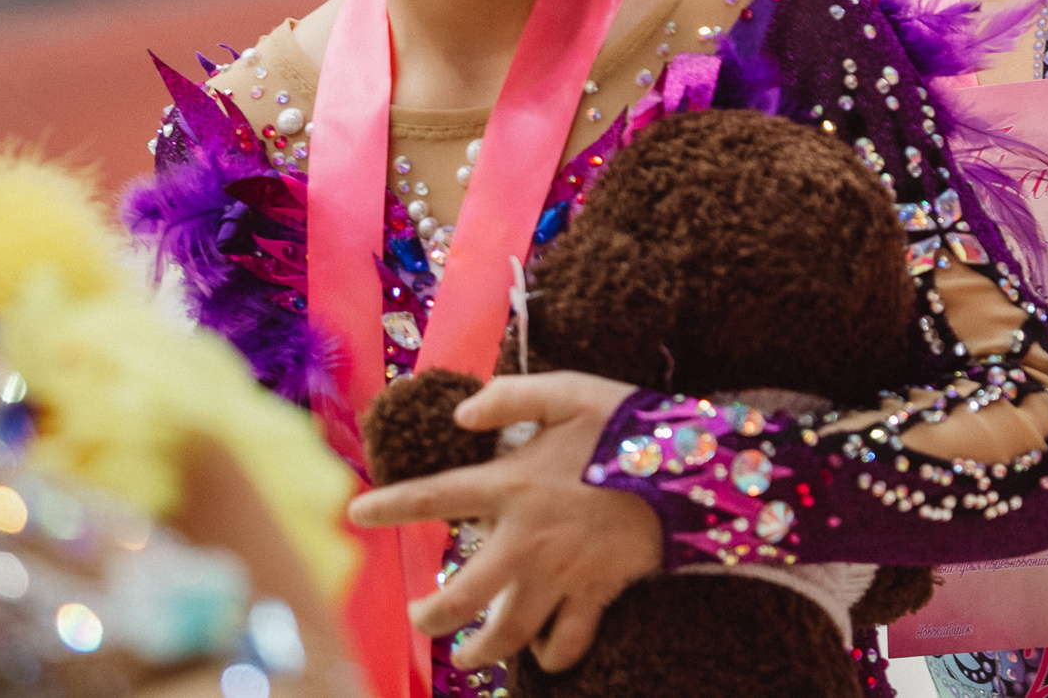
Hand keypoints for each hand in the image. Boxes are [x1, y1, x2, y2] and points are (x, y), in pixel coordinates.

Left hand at [347, 372, 659, 671]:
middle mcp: (525, 541)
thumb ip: (510, 398)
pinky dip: (551, 652)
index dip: (390, 507)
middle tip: (421, 619)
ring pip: (507, 634)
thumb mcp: (567, 391)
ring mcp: (560, 575)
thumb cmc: (626, 425)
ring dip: (481, 652)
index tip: (357, 514)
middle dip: (432, 618)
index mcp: (511, 486)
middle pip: (460, 599)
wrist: (690, 469)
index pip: (434, 498)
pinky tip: (542, 648)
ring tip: (468, 656)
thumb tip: (461, 412)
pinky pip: (567, 640)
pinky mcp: (595, 594)